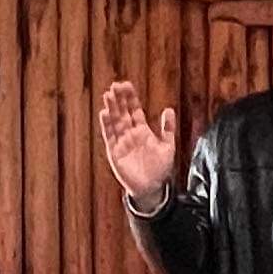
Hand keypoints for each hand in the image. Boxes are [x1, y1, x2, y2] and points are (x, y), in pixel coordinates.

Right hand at [97, 80, 178, 203]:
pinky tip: (104, 113)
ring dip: (111, 108)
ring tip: (108, 94)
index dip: (130, 98)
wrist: (152, 188)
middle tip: (115, 85)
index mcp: (142, 131)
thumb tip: (168, 109)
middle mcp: (130, 134)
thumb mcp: (168, 146)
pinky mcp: (114, 153)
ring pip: (115, 122)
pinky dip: (107, 125)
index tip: (126, 85)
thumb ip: (168, 128)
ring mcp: (121, 142)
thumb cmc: (160, 169)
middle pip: (122, 113)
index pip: (134, 110)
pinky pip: (110, 137)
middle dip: (119, 99)